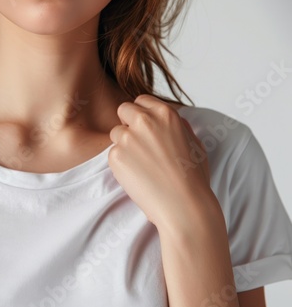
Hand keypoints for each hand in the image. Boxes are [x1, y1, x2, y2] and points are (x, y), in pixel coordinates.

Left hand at [108, 94, 211, 227]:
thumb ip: (179, 127)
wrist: (183, 205)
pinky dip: (120, 163)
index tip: (145, 128)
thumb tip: (173, 121)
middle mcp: (144, 120)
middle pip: (123, 110)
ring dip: (123, 144)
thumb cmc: (193, 178)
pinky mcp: (115, 156)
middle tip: (138, 145)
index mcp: (165, 113)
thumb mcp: (194, 143)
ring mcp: (127, 138)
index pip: (141, 101)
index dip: (141, 114)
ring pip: (115, 133)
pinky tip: (137, 175)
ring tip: (141, 164)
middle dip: (128, 124)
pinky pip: (112, 154)